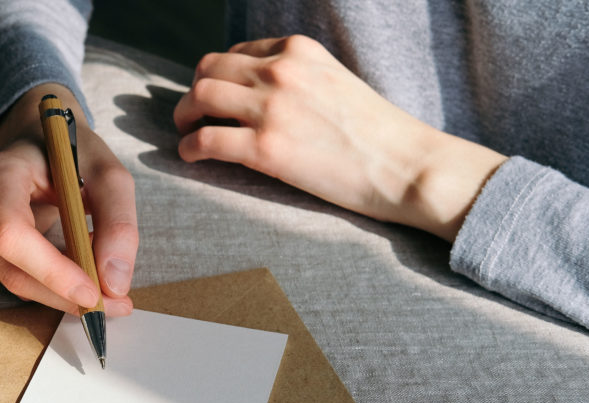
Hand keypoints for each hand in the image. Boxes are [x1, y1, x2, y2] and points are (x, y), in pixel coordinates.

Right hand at [0, 84, 136, 315]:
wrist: (37, 142)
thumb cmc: (72, 154)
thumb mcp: (109, 175)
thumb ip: (118, 224)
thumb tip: (114, 284)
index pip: (13, 235)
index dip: (52, 272)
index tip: (94, 293)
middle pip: (13, 270)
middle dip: (66, 294)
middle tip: (115, 303)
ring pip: (14, 282)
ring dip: (60, 290)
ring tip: (98, 271)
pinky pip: (10, 278)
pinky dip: (46, 283)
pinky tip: (69, 262)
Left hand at [174, 35, 506, 240]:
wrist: (405, 165)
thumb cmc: (375, 133)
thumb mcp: (334, 81)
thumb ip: (298, 78)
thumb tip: (259, 93)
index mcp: (298, 50)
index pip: (236, 53)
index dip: (218, 75)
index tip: (216, 95)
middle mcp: (280, 71)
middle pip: (208, 70)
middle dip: (193, 92)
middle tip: (190, 114)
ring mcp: (271, 109)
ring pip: (199, 98)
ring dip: (183, 116)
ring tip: (185, 132)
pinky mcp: (265, 149)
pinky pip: (205, 141)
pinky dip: (188, 148)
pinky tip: (190, 157)